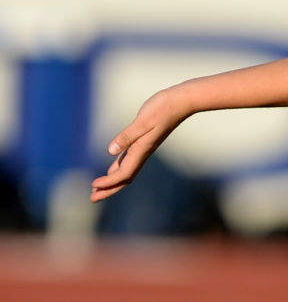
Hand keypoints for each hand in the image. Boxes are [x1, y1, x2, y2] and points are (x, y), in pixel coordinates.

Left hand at [90, 87, 187, 202]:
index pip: (123, 173)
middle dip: (109, 190)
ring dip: (112, 181)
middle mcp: (142, 152)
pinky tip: (111, 170)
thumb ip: (126, 136)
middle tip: (92, 199)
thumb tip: (110, 151)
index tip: (93, 186)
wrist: (181, 102)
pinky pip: (128, 160)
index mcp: (142, 150)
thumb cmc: (163, 108)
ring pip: (126, 171)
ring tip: (97, 188)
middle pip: (125, 178)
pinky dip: (118, 168)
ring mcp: (143, 148)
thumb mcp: (143, 121)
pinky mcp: (143, 141)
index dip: (108, 182)